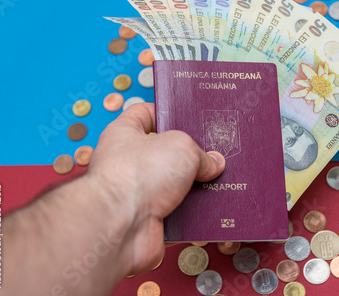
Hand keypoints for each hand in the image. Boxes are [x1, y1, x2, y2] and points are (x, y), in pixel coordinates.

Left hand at [87, 102, 224, 275]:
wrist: (119, 227)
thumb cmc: (135, 176)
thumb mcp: (181, 146)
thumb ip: (201, 153)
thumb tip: (213, 164)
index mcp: (125, 134)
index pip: (144, 114)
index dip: (166, 113)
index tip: (188, 116)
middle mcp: (128, 164)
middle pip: (165, 154)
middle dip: (190, 157)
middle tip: (213, 154)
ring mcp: (138, 195)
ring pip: (175, 188)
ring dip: (195, 188)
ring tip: (218, 182)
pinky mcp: (149, 222)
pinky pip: (179, 216)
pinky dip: (194, 216)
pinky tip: (211, 210)